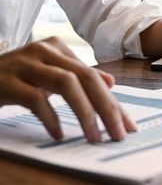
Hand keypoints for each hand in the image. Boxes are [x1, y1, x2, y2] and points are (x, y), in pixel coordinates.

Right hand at [0, 37, 136, 141]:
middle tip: (118, 133)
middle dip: (107, 108)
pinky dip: (51, 117)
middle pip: (86, 78)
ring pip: (67, 84)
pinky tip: (59, 133)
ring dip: (85, 113)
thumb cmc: (13, 78)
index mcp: (58, 48)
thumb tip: (110, 83)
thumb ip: (77, 76)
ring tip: (94, 136)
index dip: (114, 102)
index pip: (94, 76)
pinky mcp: (7, 81)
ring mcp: (25, 64)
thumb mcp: (47, 74)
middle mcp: (45, 51)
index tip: (127, 125)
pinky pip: (36, 99)